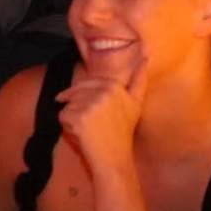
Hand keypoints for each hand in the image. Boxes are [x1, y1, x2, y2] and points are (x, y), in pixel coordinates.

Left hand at [60, 57, 145, 174]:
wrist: (114, 158)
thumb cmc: (123, 131)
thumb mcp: (135, 102)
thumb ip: (140, 78)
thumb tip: (147, 53)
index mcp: (114, 85)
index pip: (87, 84)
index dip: (84, 97)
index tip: (89, 112)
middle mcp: (103, 92)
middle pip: (76, 93)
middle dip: (78, 108)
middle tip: (92, 125)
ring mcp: (90, 104)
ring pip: (69, 105)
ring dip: (73, 118)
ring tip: (90, 130)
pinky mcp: (79, 117)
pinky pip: (62, 116)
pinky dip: (67, 127)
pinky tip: (82, 135)